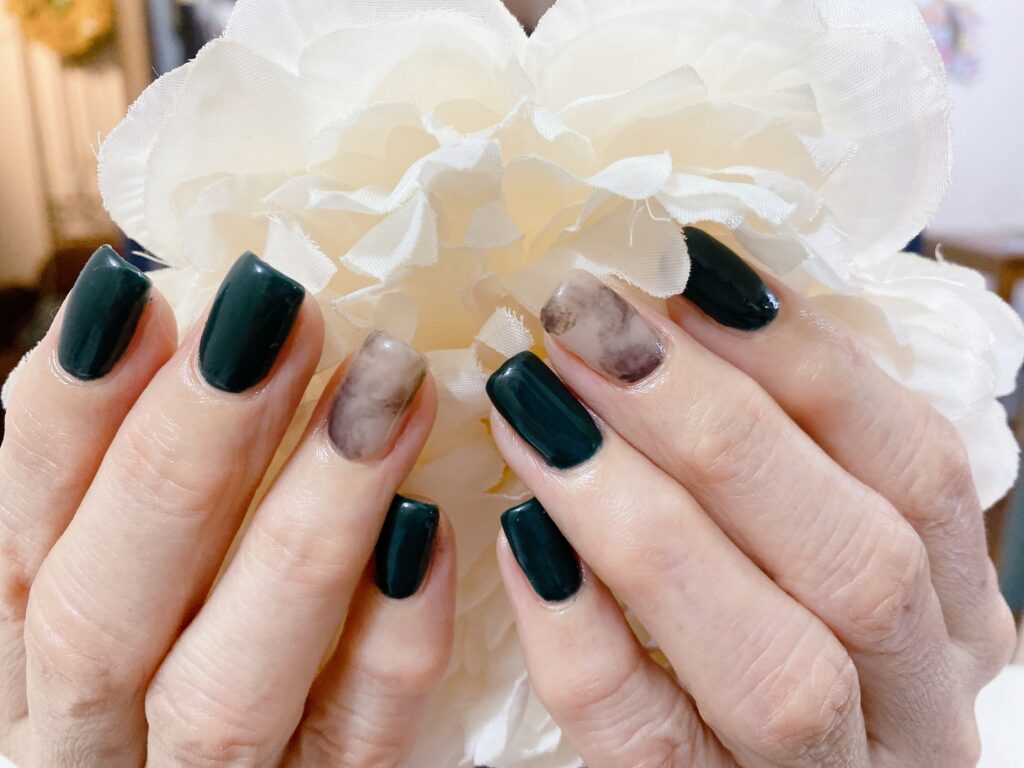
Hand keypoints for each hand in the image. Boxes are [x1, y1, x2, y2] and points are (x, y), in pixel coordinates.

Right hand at [0, 249, 453, 766]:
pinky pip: (353, 747)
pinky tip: (431, 531)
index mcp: (27, 663)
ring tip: (388, 392)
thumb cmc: (174, 657)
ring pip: (226, 686)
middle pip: (100, 612)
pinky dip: (390, 642)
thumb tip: (190, 320)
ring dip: (307, 525)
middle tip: (284, 316)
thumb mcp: (127, 577)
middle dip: (190, 453)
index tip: (145, 293)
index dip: (69, 414)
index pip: (17, 534)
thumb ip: (140, 488)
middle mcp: (87, 741)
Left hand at [487, 229, 1016, 766]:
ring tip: (532, 406)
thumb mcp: (808, 541)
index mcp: (954, 612)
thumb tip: (676, 306)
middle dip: (710, 418)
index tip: (682, 267)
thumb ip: (777, 455)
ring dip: (640, 514)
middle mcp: (920, 705)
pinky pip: (651, 746)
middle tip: (583, 322)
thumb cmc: (770, 629)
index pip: (916, 467)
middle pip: (856, 557)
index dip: (802, 356)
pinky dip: (583, 636)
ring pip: (772, 662)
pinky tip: (519, 537)